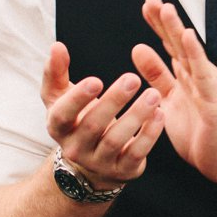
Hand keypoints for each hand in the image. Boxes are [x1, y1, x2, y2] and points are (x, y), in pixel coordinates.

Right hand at [40, 42, 163, 192]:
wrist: (91, 164)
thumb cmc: (77, 120)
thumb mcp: (61, 98)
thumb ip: (56, 72)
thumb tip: (56, 46)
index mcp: (58, 127)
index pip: (63, 114)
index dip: (78, 99)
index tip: (96, 80)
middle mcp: (75, 148)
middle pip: (93, 125)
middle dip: (114, 101)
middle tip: (132, 78)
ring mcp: (99, 162)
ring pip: (116, 140)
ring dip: (136, 116)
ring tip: (153, 94)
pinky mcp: (123, 170)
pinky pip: (136, 153)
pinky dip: (149, 134)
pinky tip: (160, 114)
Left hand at [132, 0, 216, 184]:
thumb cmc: (199, 134)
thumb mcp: (168, 100)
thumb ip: (156, 75)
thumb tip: (138, 49)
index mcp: (186, 76)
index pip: (169, 44)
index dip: (158, 25)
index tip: (146, 5)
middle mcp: (197, 75)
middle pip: (178, 42)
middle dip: (164, 21)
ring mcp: (207, 85)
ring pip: (190, 52)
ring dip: (178, 30)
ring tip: (166, 9)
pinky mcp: (214, 98)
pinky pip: (203, 73)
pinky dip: (196, 54)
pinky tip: (189, 37)